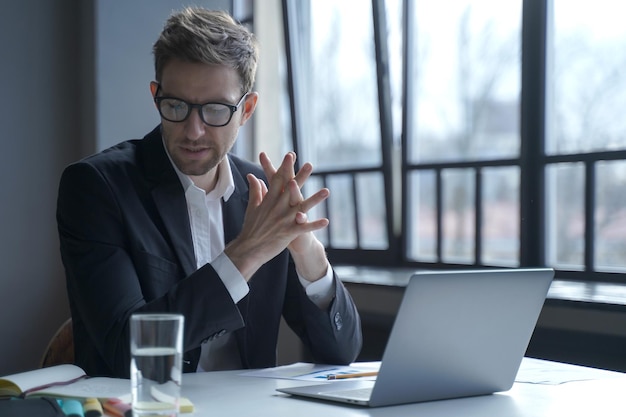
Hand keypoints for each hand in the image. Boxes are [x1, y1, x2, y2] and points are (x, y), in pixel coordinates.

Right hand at [224, 152, 329, 280]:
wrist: (248, 249)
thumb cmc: (250, 228)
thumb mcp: (252, 207)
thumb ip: (255, 190)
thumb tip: (251, 175)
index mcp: (269, 201)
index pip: (278, 180)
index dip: (285, 167)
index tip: (291, 155)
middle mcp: (277, 208)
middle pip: (291, 189)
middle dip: (301, 177)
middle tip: (310, 165)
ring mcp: (283, 220)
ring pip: (301, 207)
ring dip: (314, 199)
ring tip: (327, 191)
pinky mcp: (288, 233)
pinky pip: (303, 228)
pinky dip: (314, 225)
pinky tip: (326, 221)